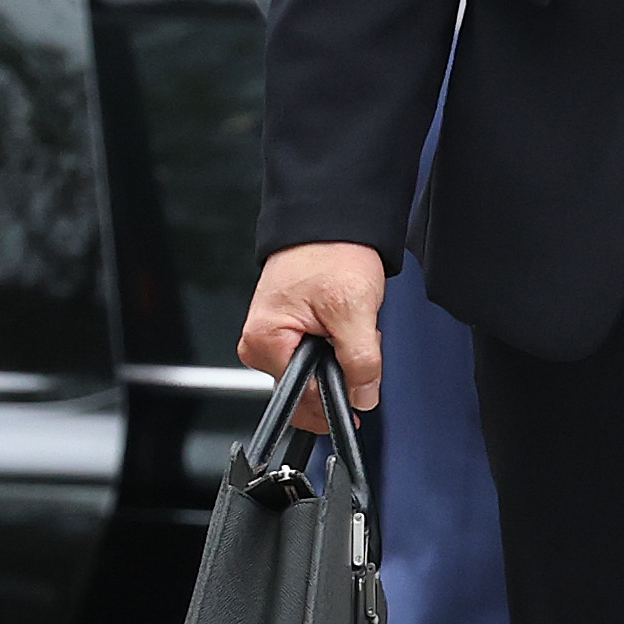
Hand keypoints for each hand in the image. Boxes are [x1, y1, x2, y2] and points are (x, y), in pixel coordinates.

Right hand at [238, 241, 387, 423]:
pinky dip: (338, 345)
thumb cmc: (331, 255)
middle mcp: (262, 344)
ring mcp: (274, 338)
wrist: (331, 224)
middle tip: (359, 339)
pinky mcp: (289, 330)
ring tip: (352, 324)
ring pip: (317, 371)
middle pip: (309, 387)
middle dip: (343, 373)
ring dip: (343, 358)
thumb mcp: (355, 311)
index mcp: (266, 343)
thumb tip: (362, 395)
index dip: (337, 399)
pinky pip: (317, 354)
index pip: (302, 396)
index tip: (361, 399)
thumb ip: (360, 360)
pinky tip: (344, 323)